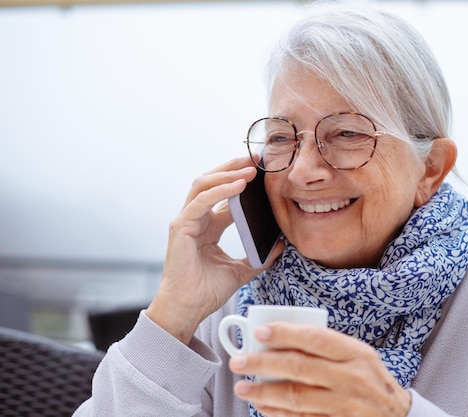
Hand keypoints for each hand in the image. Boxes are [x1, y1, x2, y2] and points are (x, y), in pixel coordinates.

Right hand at [146, 157, 283, 344]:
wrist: (187, 309)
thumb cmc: (206, 291)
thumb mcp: (241, 270)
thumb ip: (259, 257)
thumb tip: (280, 245)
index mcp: (208, 226)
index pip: (224, 194)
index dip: (242, 181)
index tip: (264, 172)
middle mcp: (196, 219)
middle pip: (212, 181)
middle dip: (233, 167)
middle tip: (257, 159)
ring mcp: (186, 221)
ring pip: (203, 184)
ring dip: (227, 173)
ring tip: (250, 167)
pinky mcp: (181, 227)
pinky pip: (201, 201)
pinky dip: (220, 190)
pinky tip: (239, 185)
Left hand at [229, 323, 411, 416]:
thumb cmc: (369, 380)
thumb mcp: (358, 355)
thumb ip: (326, 347)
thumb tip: (280, 340)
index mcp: (354, 353)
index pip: (315, 338)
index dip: (285, 334)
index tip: (259, 332)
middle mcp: (350, 378)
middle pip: (299, 368)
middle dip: (263, 364)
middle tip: (239, 362)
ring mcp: (344, 406)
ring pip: (297, 398)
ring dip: (264, 393)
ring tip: (242, 388)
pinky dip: (279, 415)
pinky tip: (263, 408)